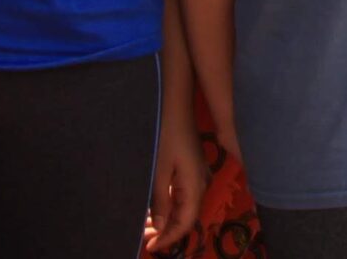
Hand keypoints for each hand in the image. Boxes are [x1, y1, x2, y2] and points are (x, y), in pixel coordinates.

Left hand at [144, 104, 209, 250]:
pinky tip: (154, 208)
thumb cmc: (165, 134)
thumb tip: (162, 228)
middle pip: (187, 215)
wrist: (174, 103)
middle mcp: (201, 181)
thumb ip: (160, 201)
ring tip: (146, 228)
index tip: (150, 248)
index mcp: (196, 184)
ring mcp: (197, 173)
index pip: (186, 221)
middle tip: (145, 241)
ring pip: (184, 205)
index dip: (169, 238)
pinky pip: (182, 193)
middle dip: (167, 231)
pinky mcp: (191, 166)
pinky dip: (168, 204)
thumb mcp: (159, 170)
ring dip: (167, 219)